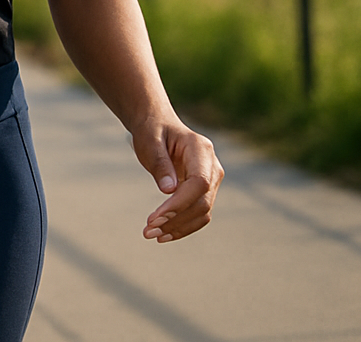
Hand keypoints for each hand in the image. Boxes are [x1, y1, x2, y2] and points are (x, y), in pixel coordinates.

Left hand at [131, 116, 222, 241]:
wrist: (158, 125)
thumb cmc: (152, 131)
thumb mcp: (149, 141)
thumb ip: (160, 163)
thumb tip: (169, 191)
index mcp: (201, 149)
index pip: (199, 183)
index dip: (179, 204)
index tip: (155, 218)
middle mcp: (212, 167)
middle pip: (202, 201)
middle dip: (176, 220)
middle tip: (148, 231)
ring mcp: (211, 180)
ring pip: (203, 212)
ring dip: (178, 227)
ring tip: (152, 235)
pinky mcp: (204, 191)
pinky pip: (198, 213)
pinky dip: (183, 226)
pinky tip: (164, 234)